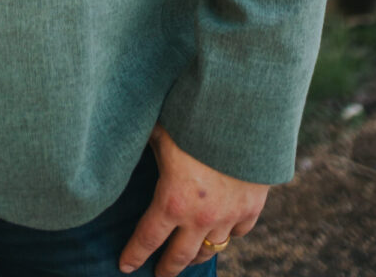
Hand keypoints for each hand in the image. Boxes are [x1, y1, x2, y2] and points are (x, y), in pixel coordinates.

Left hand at [118, 123, 268, 275]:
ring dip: (196, 256)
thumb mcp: (159, 130)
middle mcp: (200, 217)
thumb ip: (144, 144)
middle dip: (167, 268)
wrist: (243, 114)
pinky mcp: (252, 207)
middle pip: (180, 257)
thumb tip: (124, 136)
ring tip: (188, 258)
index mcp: (172, 200)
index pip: (147, 239)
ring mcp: (229, 215)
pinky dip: (228, 234)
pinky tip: (221, 232)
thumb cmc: (193, 118)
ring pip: (211, 250)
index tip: (125, 265)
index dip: (134, 255)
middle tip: (159, 274)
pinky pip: (238, 232)